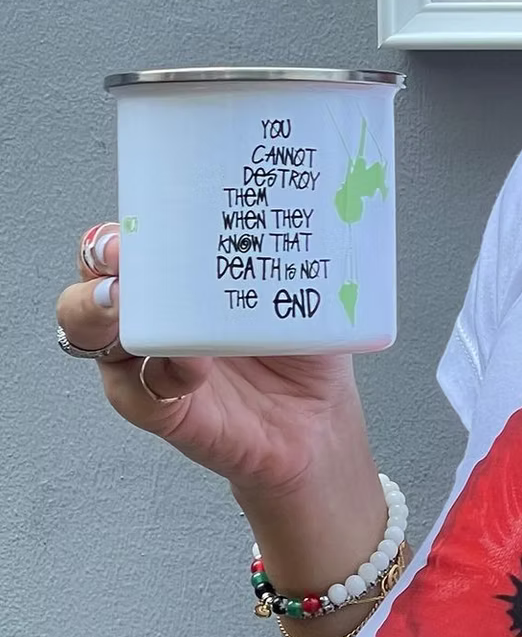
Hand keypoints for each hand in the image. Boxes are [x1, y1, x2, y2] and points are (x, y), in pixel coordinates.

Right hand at [55, 222, 372, 497]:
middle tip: (117, 259)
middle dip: (92, 269)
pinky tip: (192, 365)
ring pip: (92, 340)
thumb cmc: (302, 354)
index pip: (121, 250)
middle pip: (88, 288)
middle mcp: (155, 324)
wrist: (319, 422)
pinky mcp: (169, 412)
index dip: (108, 238)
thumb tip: (300, 214)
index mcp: (178, 285)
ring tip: (122, 303)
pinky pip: (141, 394)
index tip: (123, 233)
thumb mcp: (303, 296)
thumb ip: (290, 260)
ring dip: (95, 315)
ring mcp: (154, 367)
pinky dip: (160, 376)